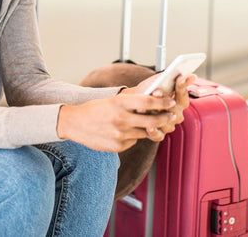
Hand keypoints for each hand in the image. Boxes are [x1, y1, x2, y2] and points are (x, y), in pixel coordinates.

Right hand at [56, 93, 176, 151]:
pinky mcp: (118, 146)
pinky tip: (126, 132)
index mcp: (119, 103)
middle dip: (165, 118)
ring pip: (145, 132)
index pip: (148, 102)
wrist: (74, 123)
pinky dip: (134, 137)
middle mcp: (121, 119)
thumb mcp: (112, 100)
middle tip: (172, 116)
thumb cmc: (95, 109)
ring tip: (153, 123)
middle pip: (152, 120)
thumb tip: (153, 104)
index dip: (163, 102)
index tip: (172, 102)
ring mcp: (120, 134)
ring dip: (150, 128)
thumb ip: (131, 103)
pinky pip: (133, 141)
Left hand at [121, 73, 196, 136]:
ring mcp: (168, 126)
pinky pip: (158, 136)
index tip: (179, 77)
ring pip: (167, 123)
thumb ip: (173, 79)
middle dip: (165, 101)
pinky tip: (148, 126)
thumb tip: (193, 76)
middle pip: (176, 111)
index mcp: (179, 104)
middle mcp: (176, 116)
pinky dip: (154, 131)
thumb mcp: (159, 83)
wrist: (134, 104)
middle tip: (157, 91)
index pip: (184, 97)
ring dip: (156, 115)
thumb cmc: (148, 92)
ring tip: (146, 108)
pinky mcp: (158, 135)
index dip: (182, 88)